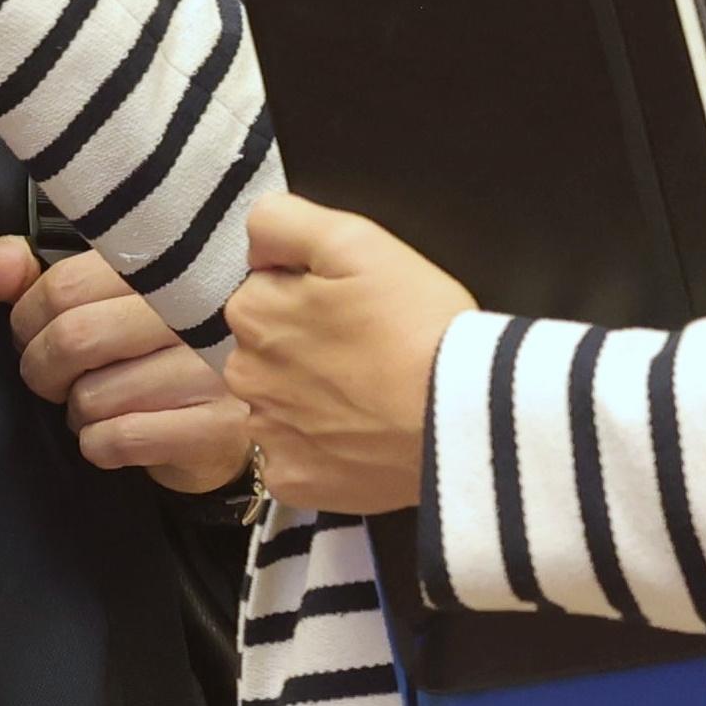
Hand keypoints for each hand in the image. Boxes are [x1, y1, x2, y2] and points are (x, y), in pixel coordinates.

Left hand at [0, 237, 254, 494]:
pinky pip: (120, 438)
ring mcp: (213, 369)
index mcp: (167, 266)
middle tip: (54, 379)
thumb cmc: (148, 352)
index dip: (29, 318)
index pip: (65, 285)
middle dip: (43, 370)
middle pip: (75, 338)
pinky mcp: (217, 426)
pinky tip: (119, 434)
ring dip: (77, 412)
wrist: (219, 423)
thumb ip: (32, 278)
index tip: (34, 334)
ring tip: (100, 404)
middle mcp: (198, 311)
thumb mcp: (96, 302)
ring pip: (93, 396)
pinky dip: (100, 445)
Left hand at [223, 197, 474, 516]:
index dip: (308, 294)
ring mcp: (267, 434)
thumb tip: (254, 244)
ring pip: (279, 404)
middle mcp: (245, 376)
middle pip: (266, 349)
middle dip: (303, 346)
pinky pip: (294, 459)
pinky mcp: (292, 482)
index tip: (350, 308)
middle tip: (366, 351)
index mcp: (253, 312)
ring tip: (370, 396)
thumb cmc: (418, 326)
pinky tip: (362, 437)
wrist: (461, 421)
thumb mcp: (356, 240)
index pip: (263, 291)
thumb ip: (284, 223)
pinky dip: (322, 451)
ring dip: (310, 399)